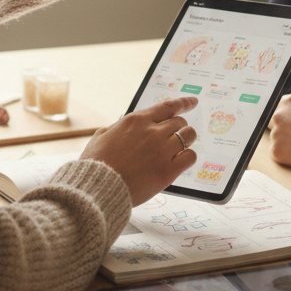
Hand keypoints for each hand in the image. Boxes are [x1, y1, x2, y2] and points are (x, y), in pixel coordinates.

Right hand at [80, 95, 197, 206]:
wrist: (99, 188)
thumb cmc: (97, 163)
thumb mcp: (102, 135)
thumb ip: (118, 127)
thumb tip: (126, 126)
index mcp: (136, 120)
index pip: (168, 106)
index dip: (183, 103)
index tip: (193, 102)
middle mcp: (152, 132)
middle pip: (180, 122)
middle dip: (179, 127)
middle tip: (174, 135)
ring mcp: (162, 151)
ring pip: (189, 136)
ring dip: (187, 139)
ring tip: (180, 146)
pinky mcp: (168, 171)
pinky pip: (190, 156)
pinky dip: (188, 156)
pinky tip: (180, 160)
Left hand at [269, 93, 290, 172]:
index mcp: (290, 101)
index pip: (279, 105)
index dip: (285, 114)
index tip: (290, 121)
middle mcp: (278, 114)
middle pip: (271, 120)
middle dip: (281, 127)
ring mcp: (275, 132)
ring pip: (275, 137)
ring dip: (284, 142)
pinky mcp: (275, 150)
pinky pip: (277, 152)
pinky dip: (286, 155)